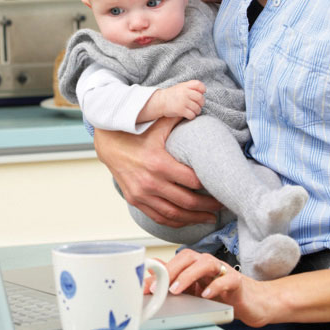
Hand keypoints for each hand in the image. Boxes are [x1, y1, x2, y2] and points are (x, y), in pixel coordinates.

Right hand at [93, 117, 220, 227]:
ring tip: (210, 218)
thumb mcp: (156, 123)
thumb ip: (178, 116)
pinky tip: (187, 220)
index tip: (221, 185)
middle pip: (187, 201)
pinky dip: (175, 222)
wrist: (107, 143)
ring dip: (194, 218)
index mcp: (158, 163)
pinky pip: (158, 217)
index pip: (192, 180)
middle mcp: (150, 182)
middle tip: (222, 205)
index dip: (209, 184)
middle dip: (208, 205)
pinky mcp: (135, 200)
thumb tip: (198, 107)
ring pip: (174, 214)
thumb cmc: (133, 133)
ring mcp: (142, 194)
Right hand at [151, 80, 205, 120]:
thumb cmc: (172, 95)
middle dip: (201, 103)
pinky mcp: (181, 110)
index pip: (199, 85)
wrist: (159, 102)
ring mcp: (183, 101)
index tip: (202, 93)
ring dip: (197, 111)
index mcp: (185, 86)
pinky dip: (192, 116)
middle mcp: (185, 93)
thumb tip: (203, 92)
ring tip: (193, 111)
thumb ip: (190, 88)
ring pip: (197, 108)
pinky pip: (192, 115)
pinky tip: (189, 115)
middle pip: (200, 98)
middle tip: (198, 105)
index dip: (203, 89)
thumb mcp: (180, 87)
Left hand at [160, 248, 275, 327]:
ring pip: (206, 263)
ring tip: (177, 290)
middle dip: (172, 270)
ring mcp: (224, 271)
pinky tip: (206, 295)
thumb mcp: (195, 290)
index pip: (177, 260)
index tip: (148, 286)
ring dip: (189, 275)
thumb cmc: (223, 294)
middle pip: (189, 256)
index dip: (162, 270)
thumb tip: (152, 273)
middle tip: (160, 287)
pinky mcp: (238, 282)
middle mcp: (209, 264)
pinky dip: (216, 286)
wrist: (252, 302)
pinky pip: (227, 279)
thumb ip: (175, 281)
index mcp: (197, 265)